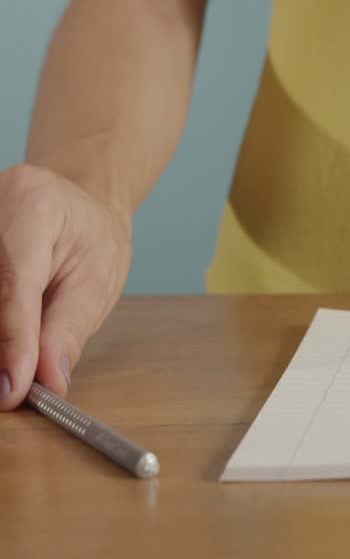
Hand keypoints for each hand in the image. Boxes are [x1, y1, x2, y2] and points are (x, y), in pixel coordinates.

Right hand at [0, 164, 131, 408]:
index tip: (12, 389)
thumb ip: (67, 332)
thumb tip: (47, 381)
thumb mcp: (97, 284)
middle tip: (11, 389)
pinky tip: (8, 346)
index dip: (12, 341)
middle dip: (1, 345)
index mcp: (34, 205)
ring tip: (14, 371)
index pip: (13, 283)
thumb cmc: (94, 241)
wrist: (79, 207)